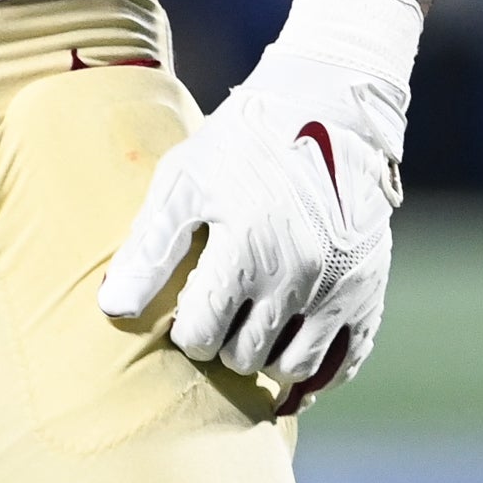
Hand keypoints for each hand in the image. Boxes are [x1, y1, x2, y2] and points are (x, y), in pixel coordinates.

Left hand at [99, 0, 418, 411]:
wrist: (326, 114)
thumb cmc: (240, 147)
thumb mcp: (184, 182)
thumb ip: (149, 248)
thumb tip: (113, 310)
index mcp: (246, 248)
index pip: (200, 335)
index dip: (186, 328)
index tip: (188, 305)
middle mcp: (297, 275)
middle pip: (244, 357)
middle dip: (223, 341)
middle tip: (220, 310)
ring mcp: (339, 287)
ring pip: (292, 368)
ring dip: (266, 355)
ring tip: (254, 322)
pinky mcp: (370, 290)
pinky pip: (344, 361)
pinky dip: (317, 364)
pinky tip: (293, 341)